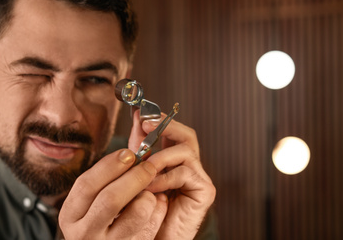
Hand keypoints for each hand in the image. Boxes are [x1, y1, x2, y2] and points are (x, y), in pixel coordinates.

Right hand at [59, 148, 167, 238]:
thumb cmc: (104, 217)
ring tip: (151, 188)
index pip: (86, 184)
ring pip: (136, 213)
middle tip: (149, 165)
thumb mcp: (98, 196)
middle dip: (134, 177)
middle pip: (110, 198)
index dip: (109, 165)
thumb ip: (112, 169)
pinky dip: (158, 210)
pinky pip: (151, 226)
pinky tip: (157, 203)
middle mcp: (83, 232)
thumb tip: (136, 125)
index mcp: (71, 213)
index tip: (128, 153)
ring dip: (147, 194)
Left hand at [129, 111, 215, 238]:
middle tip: (146, 124)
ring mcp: (199, 178)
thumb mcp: (137, 171)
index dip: (160, 120)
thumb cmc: (142, 209)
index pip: (173, 132)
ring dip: (160, 156)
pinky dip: (164, 177)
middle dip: (166, 126)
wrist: (153, 238)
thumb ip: (138, 147)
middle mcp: (189, 166)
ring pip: (186, 150)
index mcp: (174, 161)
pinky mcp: (205, 191)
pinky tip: (150, 187)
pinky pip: (185, 173)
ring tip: (143, 167)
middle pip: (186, 135)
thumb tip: (137, 117)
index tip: (141, 114)